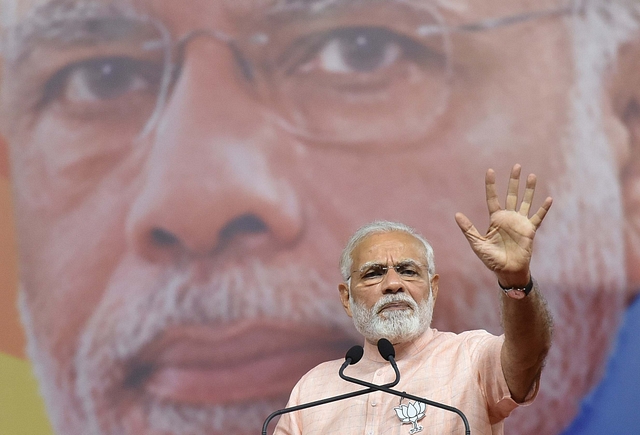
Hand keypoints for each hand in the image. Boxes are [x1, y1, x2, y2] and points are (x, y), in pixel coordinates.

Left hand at [455, 164, 552, 286]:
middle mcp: (508, 218)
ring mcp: (520, 222)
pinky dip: (543, 208)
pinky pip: (538, 217)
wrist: (507, 271)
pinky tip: (548, 198)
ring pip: (525, 201)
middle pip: (511, 195)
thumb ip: (468, 229)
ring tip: (532, 175)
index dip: (491, 185)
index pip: (492, 198)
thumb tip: (456, 214)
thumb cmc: (491, 259)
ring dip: (529, 189)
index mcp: (495, 219)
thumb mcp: (477, 243)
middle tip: (516, 166)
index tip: (490, 170)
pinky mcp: (530, 230)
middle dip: (513, 181)